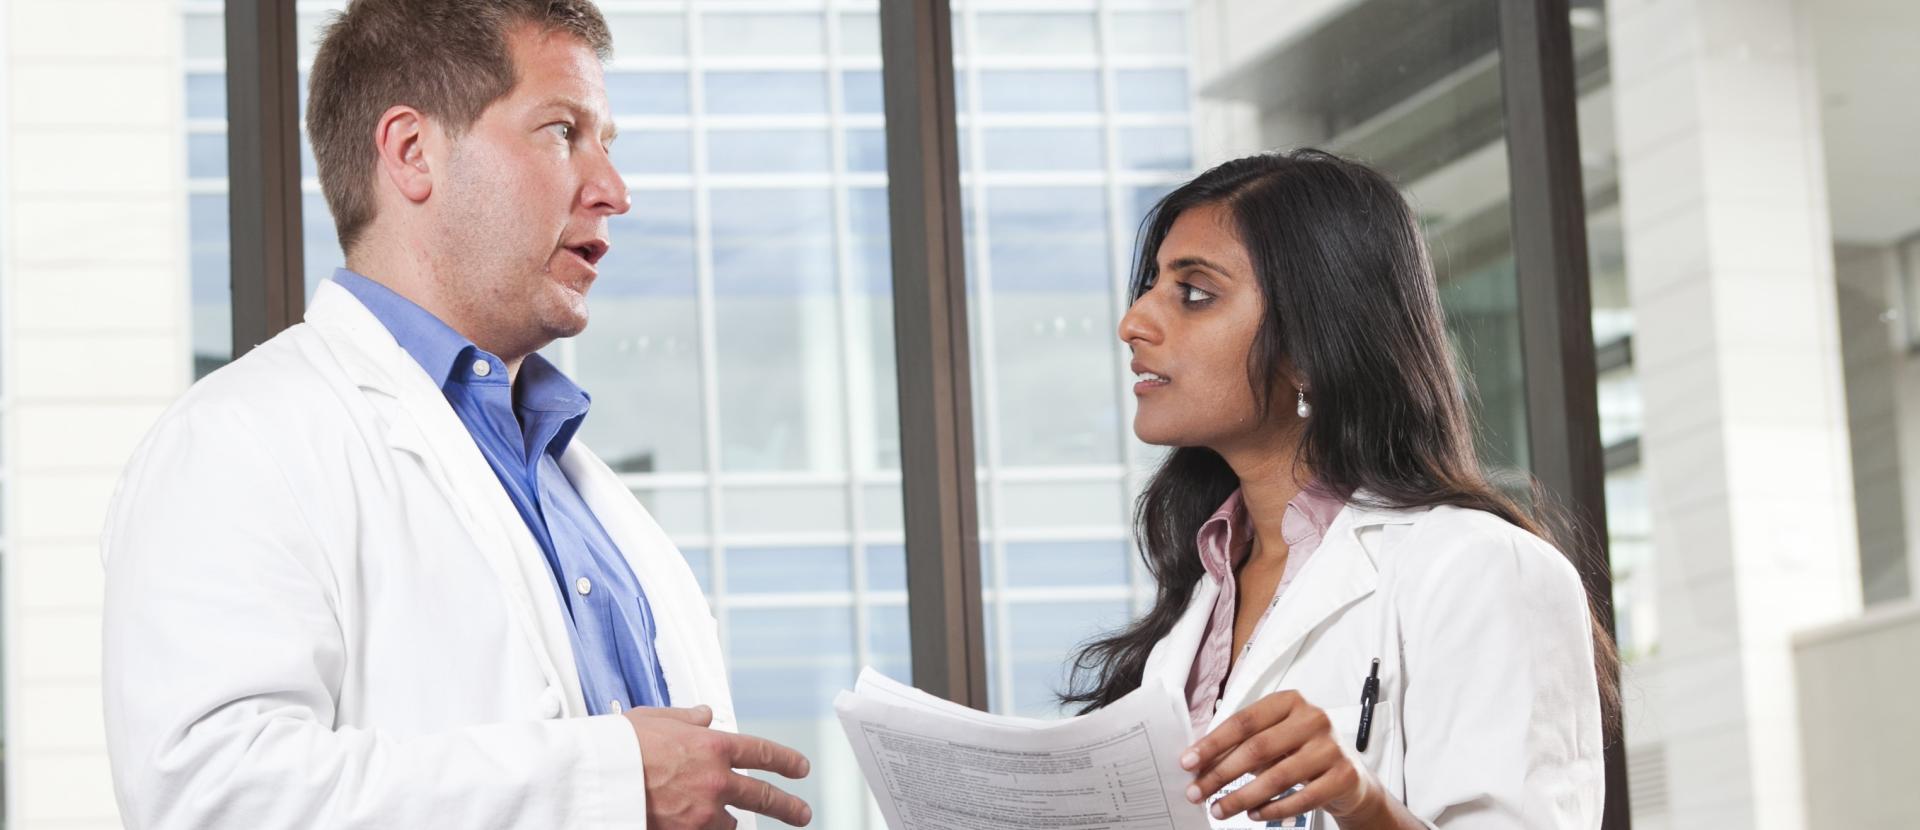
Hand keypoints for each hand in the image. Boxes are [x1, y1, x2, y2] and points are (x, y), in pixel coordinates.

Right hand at [625, 705, 812, 827]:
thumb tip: (705, 714)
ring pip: (730, 823)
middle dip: (788, 807)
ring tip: (722, 820)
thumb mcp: (656, 718)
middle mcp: (715, 780)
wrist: (596, 778)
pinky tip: (695, 826)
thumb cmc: (621, 745)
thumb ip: (687, 718)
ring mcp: (701, 812)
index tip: (800, 768)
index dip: (786, 761)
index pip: (763, 753)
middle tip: (802, 813)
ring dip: (727, 821)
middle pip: (765, 796)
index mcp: (713, 746)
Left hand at [1180, 690, 1372, 824]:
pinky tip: (1254, 814)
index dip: (1212, 743)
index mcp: (1289, 701)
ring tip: (1219, 810)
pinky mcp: (1343, 775)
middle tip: (1197, 792)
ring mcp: (1330, 747)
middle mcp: (1313, 718)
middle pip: (1256, 749)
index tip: (1188, 762)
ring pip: (1277, 777)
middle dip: (1220, 774)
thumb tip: (1198, 763)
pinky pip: (1301, 798)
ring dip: (1242, 797)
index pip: (1243, 721)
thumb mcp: (1272, 741)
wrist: (1350, 777)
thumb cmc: (1302, 753)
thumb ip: (1240, 746)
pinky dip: (1272, 810)